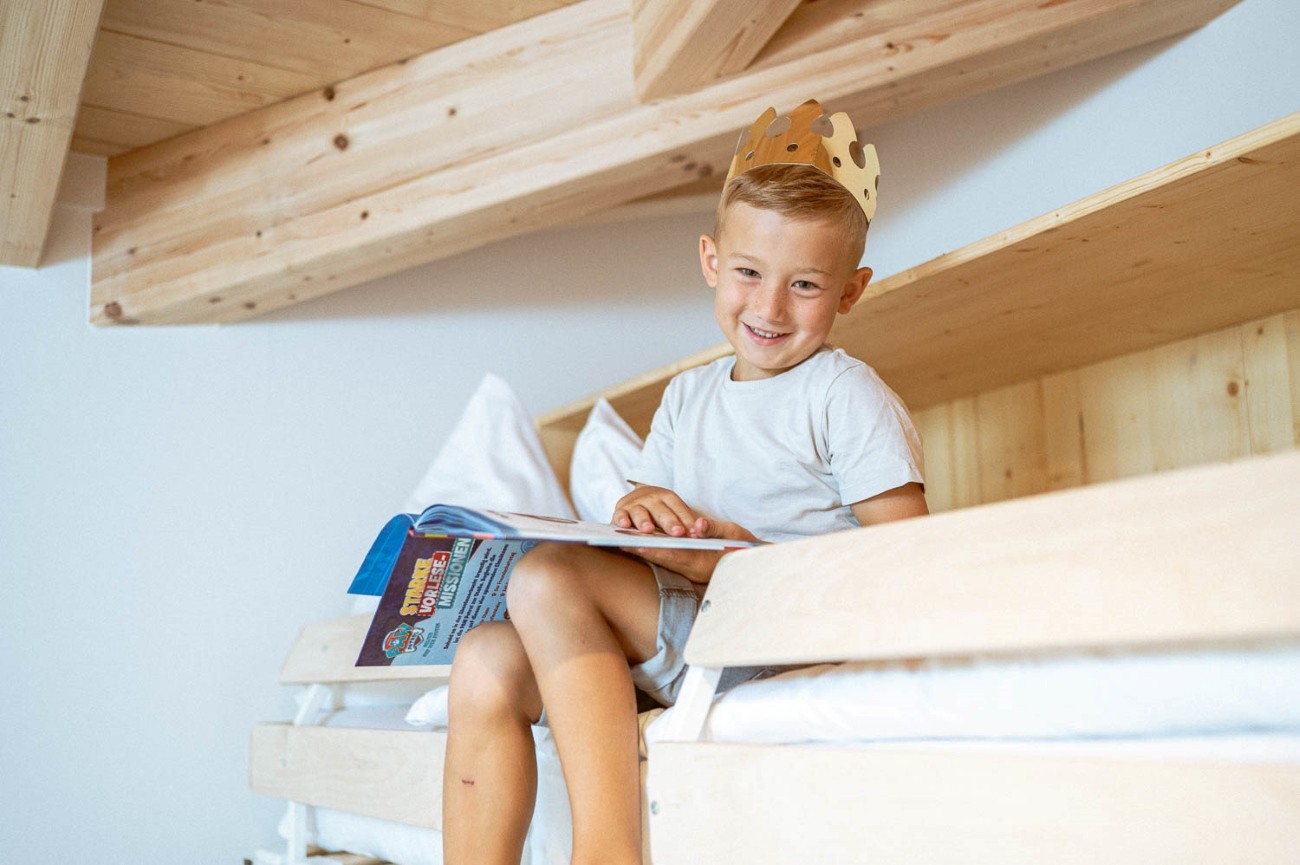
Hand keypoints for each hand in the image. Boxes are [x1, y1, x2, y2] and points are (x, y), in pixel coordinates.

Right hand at [613, 485, 705, 537]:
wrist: (640, 497)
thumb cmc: (662, 510)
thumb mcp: (675, 512)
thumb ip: (687, 523)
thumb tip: (701, 531)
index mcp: (668, 497)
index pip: (680, 509)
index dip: (688, 521)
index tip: (695, 533)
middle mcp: (651, 498)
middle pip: (661, 510)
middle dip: (669, 522)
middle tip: (678, 533)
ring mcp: (635, 503)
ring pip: (640, 511)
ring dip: (644, 521)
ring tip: (648, 530)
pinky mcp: (621, 510)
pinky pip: (620, 515)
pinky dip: (621, 519)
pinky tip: (624, 525)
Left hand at [622, 517, 760, 585]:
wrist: (752, 566)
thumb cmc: (743, 547)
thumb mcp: (733, 534)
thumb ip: (714, 528)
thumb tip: (698, 526)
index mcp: (702, 562)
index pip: (673, 555)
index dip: (652, 549)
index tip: (634, 543)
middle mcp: (692, 568)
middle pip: (661, 558)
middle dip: (639, 550)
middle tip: (618, 541)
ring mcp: (689, 569)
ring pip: (661, 559)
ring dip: (643, 551)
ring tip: (622, 540)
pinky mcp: (688, 566)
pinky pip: (667, 559)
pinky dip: (653, 551)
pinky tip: (638, 543)